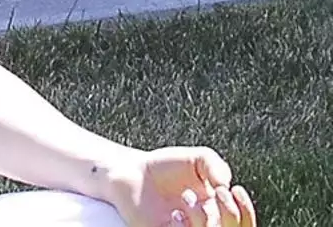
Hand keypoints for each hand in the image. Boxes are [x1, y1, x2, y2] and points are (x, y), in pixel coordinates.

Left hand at [103, 146, 256, 226]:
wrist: (132, 171)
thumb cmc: (165, 166)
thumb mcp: (196, 159)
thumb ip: (216, 165)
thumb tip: (227, 184)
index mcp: (218, 209)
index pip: (244, 222)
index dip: (245, 210)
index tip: (233, 189)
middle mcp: (205, 224)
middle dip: (229, 213)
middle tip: (216, 192)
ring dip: (204, 218)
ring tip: (187, 196)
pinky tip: (176, 214)